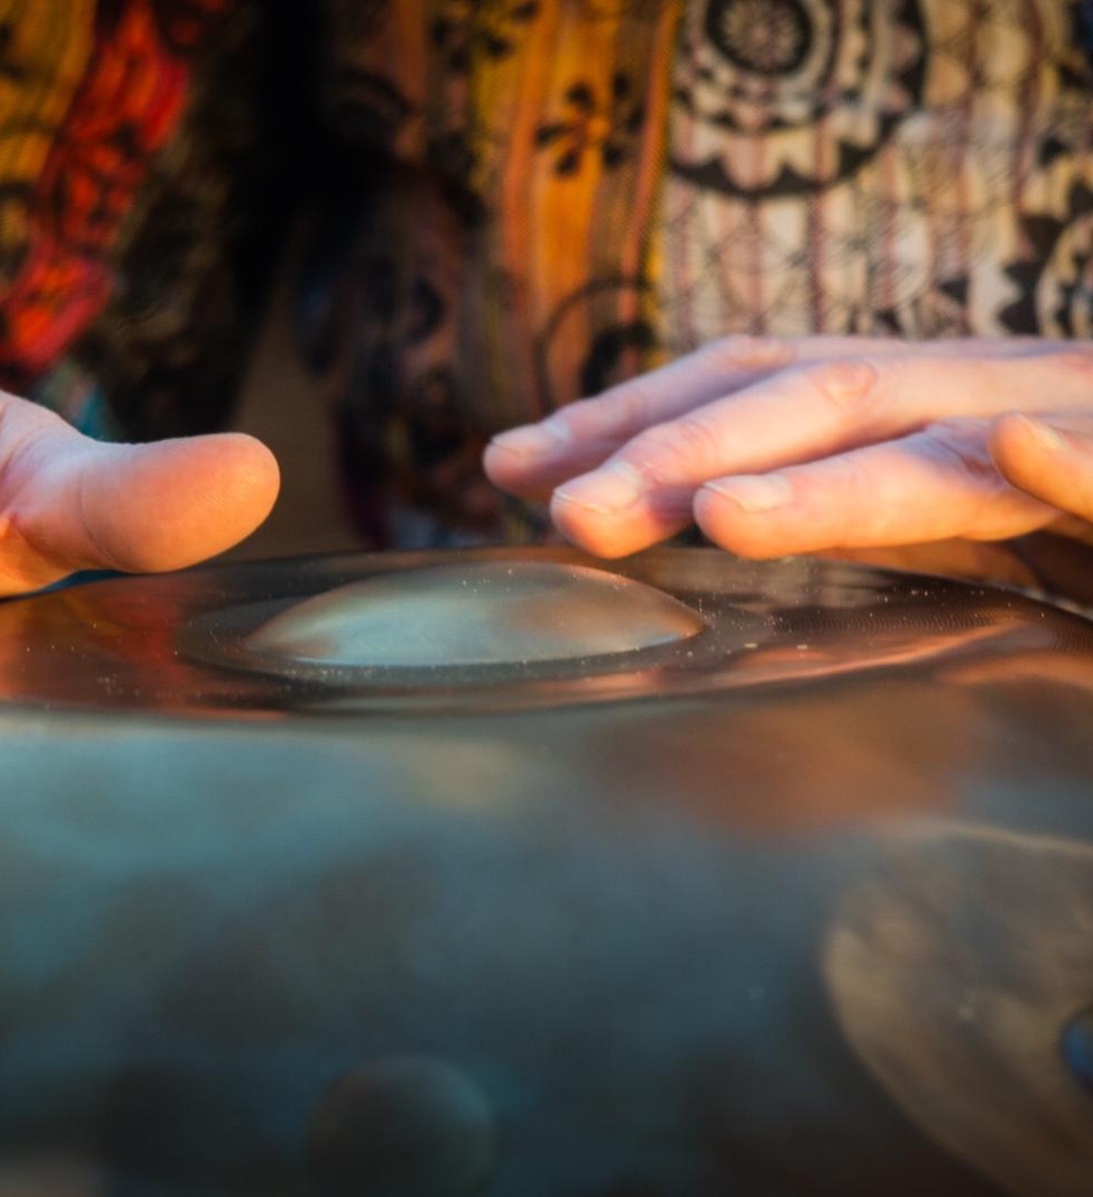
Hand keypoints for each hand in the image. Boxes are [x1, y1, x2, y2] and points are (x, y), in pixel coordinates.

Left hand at [483, 336, 1092, 559]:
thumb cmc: (1068, 515)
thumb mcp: (929, 512)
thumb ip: (833, 505)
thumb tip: (690, 519)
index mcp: (901, 407)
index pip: (742, 390)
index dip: (624, 417)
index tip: (507, 464)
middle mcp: (970, 399)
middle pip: (807, 399)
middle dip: (677, 449)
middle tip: (563, 508)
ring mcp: (1066, 427)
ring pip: (941, 441)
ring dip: (828, 473)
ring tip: (716, 510)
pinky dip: (1075, 455)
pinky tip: (1025, 441)